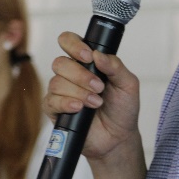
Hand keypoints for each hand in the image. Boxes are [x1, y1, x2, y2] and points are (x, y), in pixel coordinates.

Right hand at [45, 32, 140, 160]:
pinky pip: (51, 101)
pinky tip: (79, 108)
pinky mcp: (54, 109)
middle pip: (60, 62)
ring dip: (79, 92)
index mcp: (86, 61)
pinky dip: (66, 103)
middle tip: (99, 87)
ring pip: (56, 82)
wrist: (118, 138)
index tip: (88, 57)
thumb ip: (115, 66)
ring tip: (95, 103)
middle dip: (80, 75)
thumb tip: (98, 54)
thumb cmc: (122, 109)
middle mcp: (70, 74)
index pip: (68, 41)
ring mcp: (61, 91)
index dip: (74, 45)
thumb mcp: (128, 84)